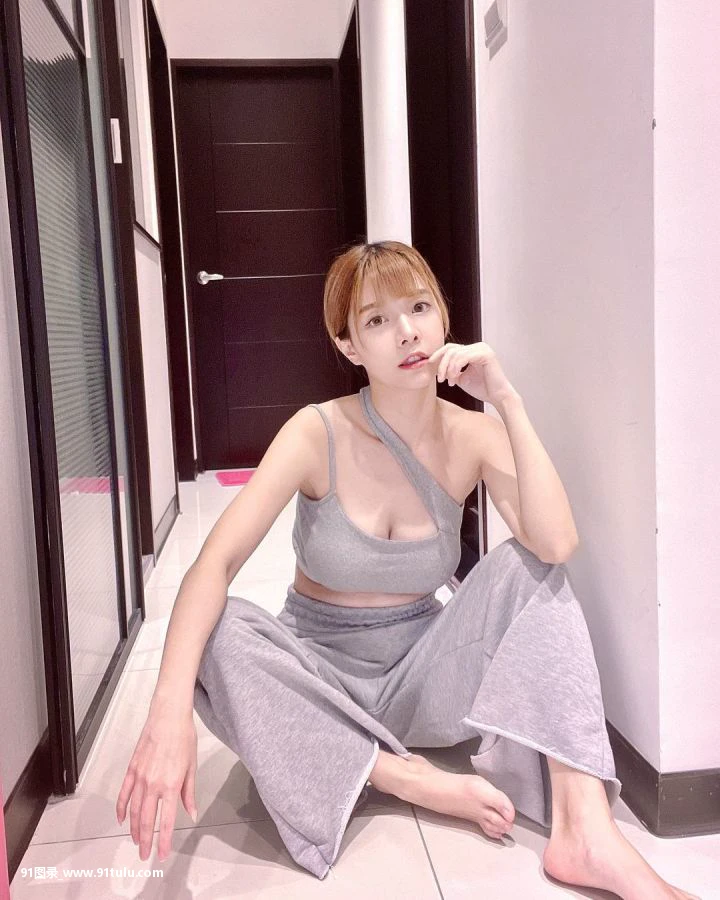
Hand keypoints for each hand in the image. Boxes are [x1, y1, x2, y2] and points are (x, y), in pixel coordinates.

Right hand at [116, 705, 197, 861]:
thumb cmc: (184, 738)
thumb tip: (192, 813)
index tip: (161, 855)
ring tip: (136, 840)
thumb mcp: (192, 766)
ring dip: (134, 828)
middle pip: (146, 820)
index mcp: (171, 785)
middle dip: (145, 840)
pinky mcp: (132, 769)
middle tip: (145, 855)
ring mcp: (140, 777)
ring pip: (134, 810)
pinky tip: (122, 819)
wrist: (168, 716)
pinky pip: (124, 793)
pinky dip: (122, 808)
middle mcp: (154, 785)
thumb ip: (189, 793)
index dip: (163, 841)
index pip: (165, 821)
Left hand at [428, 341, 519, 406]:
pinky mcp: (486, 354)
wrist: (498, 397)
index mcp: (473, 350)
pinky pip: (463, 357)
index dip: (438, 355)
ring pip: (455, 354)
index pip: (451, 348)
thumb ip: (451, 370)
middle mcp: (478, 346)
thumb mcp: (461, 378)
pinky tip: (455, 379)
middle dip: (442, 365)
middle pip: (451, 350)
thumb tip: (436, 366)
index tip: (429, 366)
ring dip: (448, 369)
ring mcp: (482, 348)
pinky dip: (455, 368)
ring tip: (449, 382)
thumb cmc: (482, 389)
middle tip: (440, 379)